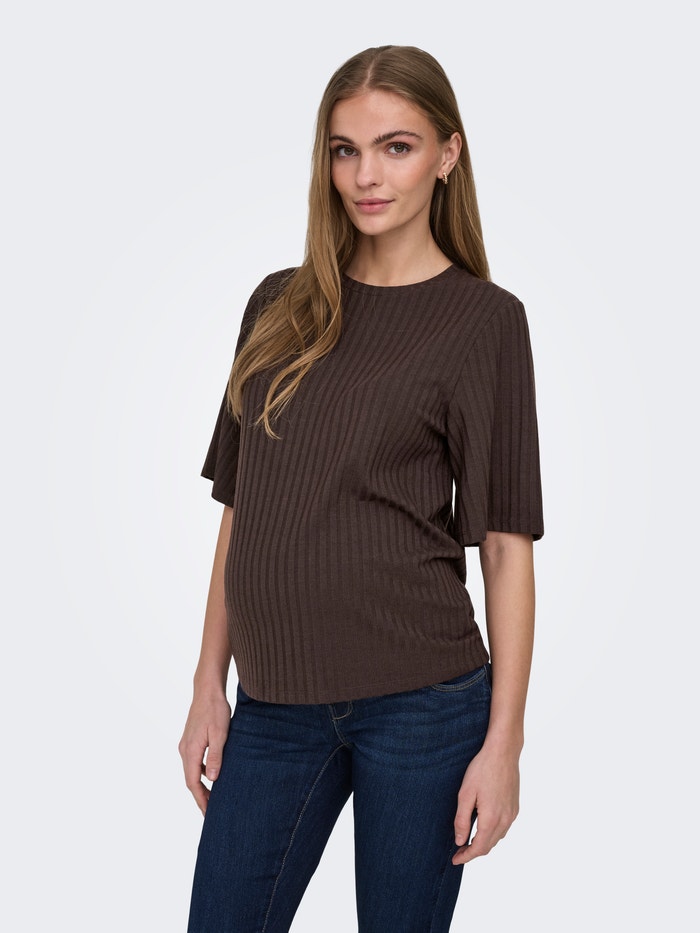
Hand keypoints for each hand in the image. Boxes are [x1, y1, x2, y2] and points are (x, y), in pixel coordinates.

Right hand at [178, 692, 231, 815]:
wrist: (207, 690)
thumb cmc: (215, 709)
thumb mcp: (220, 733)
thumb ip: (216, 756)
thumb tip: (212, 778)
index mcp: (191, 751)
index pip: (193, 783)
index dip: (201, 799)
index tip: (208, 813)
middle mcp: (184, 750)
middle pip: (190, 780)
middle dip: (200, 796)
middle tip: (212, 811)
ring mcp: (186, 744)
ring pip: (192, 771)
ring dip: (201, 785)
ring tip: (214, 795)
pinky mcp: (190, 740)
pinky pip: (193, 762)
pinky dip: (201, 772)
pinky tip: (212, 774)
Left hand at [451, 742, 519, 864]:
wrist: (503, 753)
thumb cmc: (482, 769)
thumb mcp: (465, 794)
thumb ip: (462, 819)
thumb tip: (460, 840)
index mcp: (491, 819)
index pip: (478, 848)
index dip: (466, 857)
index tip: (455, 860)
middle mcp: (505, 820)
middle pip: (488, 846)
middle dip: (473, 852)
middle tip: (458, 852)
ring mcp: (512, 814)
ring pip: (497, 838)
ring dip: (484, 843)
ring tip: (468, 841)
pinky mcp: (515, 807)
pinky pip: (504, 828)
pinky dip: (493, 833)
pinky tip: (483, 827)